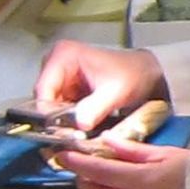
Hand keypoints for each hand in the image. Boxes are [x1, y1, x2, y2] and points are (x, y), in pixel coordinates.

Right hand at [33, 39, 167, 136]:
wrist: (147, 73)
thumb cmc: (134, 75)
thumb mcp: (116, 92)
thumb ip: (96, 108)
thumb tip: (80, 124)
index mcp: (63, 55)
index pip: (43, 90)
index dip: (48, 112)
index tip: (61, 131)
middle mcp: (55, 62)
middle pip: (44, 98)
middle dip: (56, 117)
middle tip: (72, 133)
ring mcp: (60, 74)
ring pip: (50, 105)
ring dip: (62, 119)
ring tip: (79, 129)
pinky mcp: (66, 86)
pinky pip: (59, 107)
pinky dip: (68, 117)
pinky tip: (81, 124)